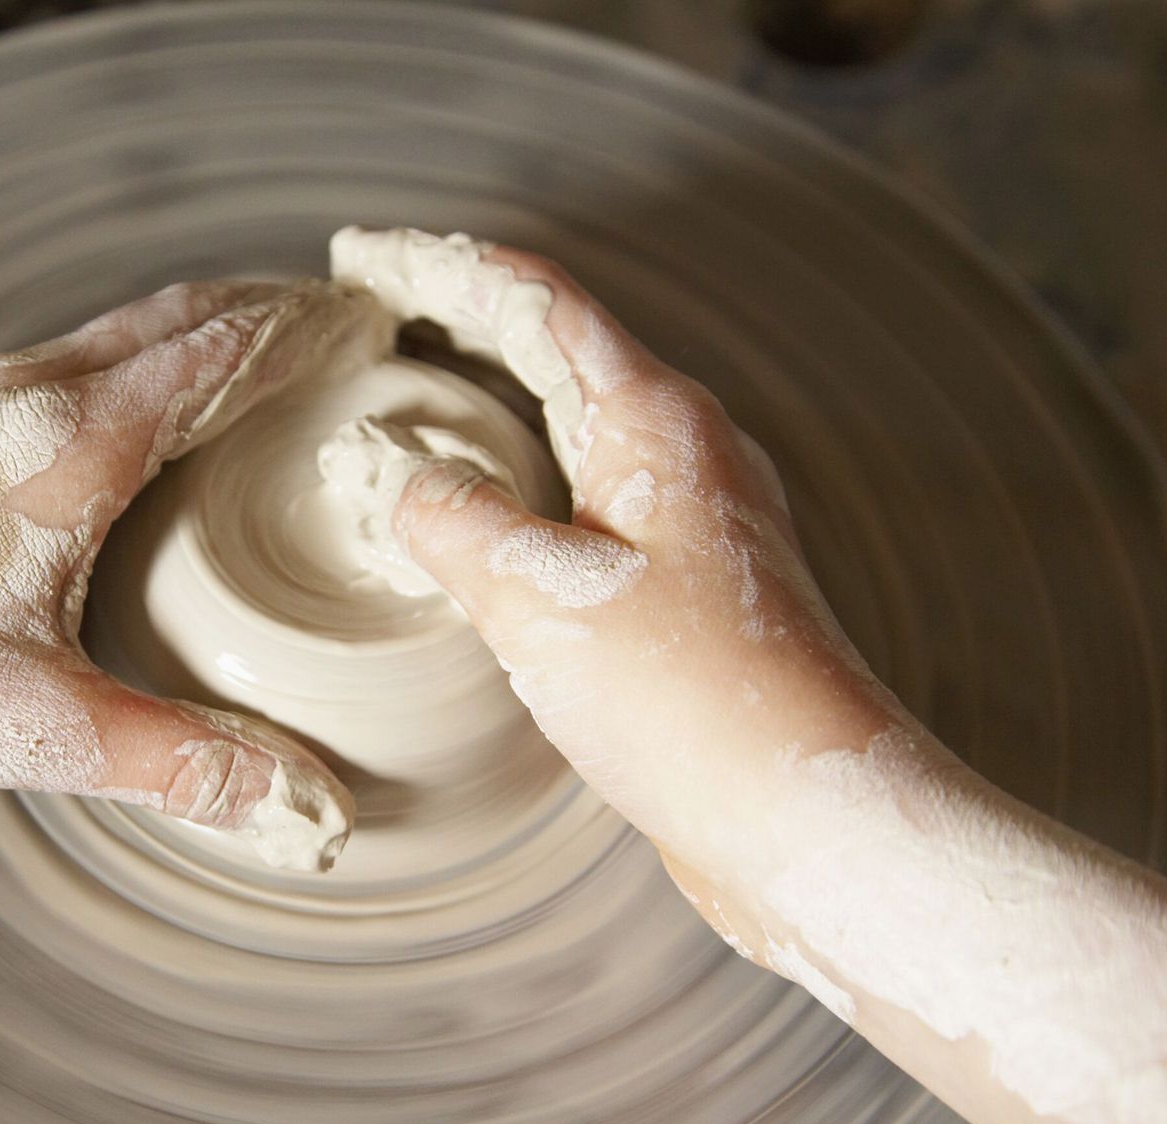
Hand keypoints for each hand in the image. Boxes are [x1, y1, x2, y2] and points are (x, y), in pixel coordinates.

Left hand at [0, 279, 392, 867]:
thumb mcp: (37, 731)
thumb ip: (180, 761)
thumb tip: (305, 807)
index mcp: (64, 445)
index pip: (218, 353)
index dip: (305, 336)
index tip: (376, 329)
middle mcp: (16, 400)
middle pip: (171, 320)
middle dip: (267, 315)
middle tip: (344, 327)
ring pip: (114, 337)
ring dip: (199, 333)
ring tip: (268, 356)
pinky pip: (68, 369)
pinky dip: (138, 365)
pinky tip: (147, 419)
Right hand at [327, 227, 911, 886]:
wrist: (805, 820)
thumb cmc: (692, 701)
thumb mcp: (538, 599)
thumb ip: (450, 519)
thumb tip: (392, 474)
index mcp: (657, 422)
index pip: (536, 303)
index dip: (442, 271)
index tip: (361, 259)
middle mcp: (684, 453)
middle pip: (556, 351)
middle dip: (459, 321)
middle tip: (369, 307)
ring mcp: (689, 523)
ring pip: (569, 428)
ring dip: (487, 402)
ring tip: (406, 397)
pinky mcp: (684, 593)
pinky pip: (580, 503)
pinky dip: (513, 482)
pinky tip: (473, 519)